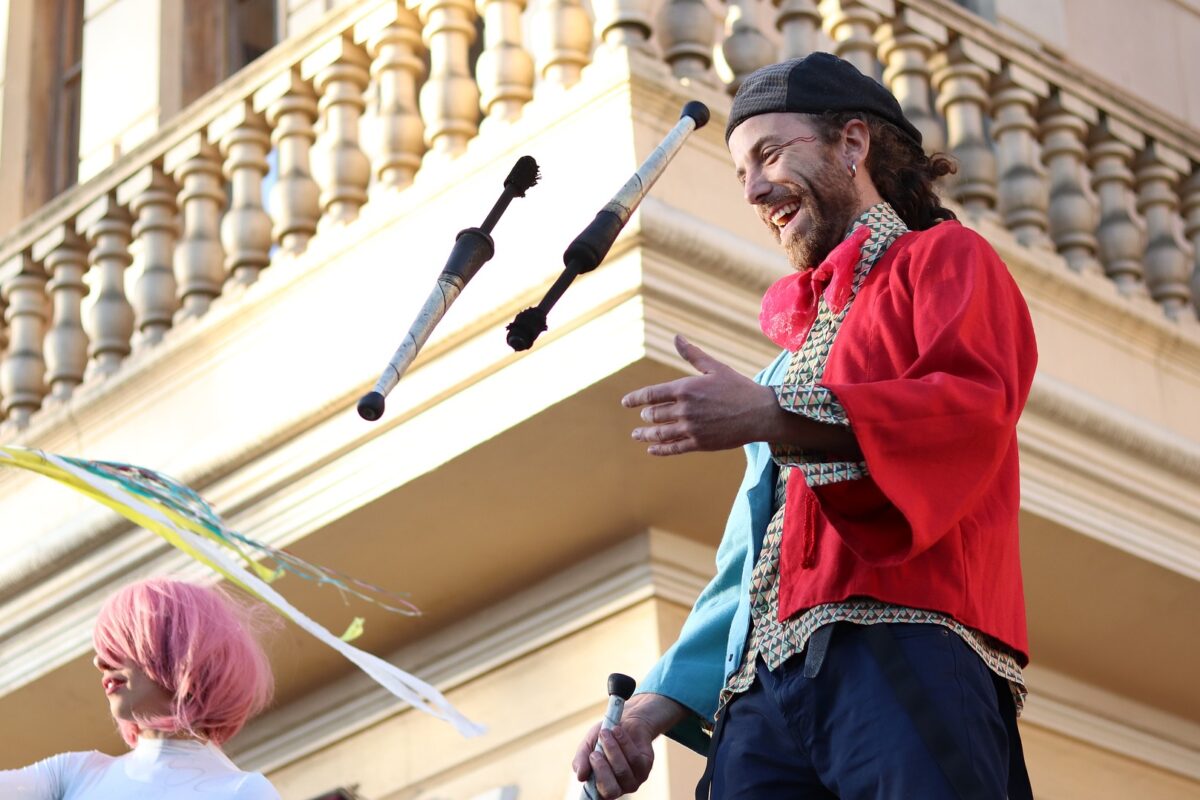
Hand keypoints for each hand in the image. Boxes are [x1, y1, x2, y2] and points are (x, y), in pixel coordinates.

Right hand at [571, 693, 687, 797]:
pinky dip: (623, 742)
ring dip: (611, 750)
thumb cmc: (603, 738)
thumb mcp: (587, 746)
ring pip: (622, 771)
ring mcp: (635, 779)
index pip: (600, 797)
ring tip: (604, 733)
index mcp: (603, 787)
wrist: (624, 721)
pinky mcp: (646, 766)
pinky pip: (634, 758)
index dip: (594, 787)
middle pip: (611, 790)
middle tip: (594, 753)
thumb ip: (581, 760)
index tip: (587, 767)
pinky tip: (617, 730)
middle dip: (601, 770)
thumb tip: (580, 776)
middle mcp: (620, 788)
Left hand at [622, 335, 782, 455]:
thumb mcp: (715, 367)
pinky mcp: (700, 444)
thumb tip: (676, 337)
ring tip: (637, 435)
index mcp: (685, 389)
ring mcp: (691, 428)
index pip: (651, 395)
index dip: (635, 399)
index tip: (626, 402)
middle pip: (654, 415)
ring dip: (645, 435)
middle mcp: (684, 410)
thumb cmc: (738, 387)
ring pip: (660, 434)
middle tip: (643, 417)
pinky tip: (652, 449)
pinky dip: (660, 450)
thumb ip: (692, 354)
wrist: (760, 413)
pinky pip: (674, 448)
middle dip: (645, 416)